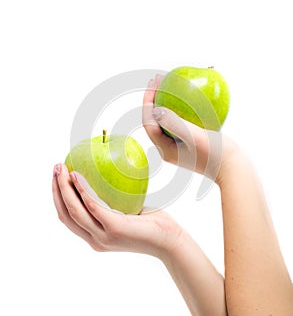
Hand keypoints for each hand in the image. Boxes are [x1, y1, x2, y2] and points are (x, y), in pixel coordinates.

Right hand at [52, 163, 182, 258]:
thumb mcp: (127, 212)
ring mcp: (103, 236)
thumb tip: (105, 177)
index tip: (57, 179)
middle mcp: (95, 239)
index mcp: (95, 237)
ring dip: (63, 188)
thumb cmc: (151, 224)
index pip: (68, 218)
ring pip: (73, 211)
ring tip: (61, 168)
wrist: (170, 241)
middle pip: (65, 214)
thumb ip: (113, 203)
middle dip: (56, 190)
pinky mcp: (114, 228)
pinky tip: (77, 176)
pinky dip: (81, 190)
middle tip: (55, 168)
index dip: (58, 198)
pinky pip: (92, 205)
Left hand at [142, 75, 236, 181]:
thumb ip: (175, 124)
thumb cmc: (216, 155)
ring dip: (166, 100)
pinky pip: (180, 120)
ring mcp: (178, 144)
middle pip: (155, 119)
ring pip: (167, 118)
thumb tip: (156, 110)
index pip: (149, 122)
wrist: (234, 169)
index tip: (153, 83)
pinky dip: (181, 106)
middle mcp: (168, 147)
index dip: (147, 101)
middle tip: (158, 78)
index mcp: (164, 149)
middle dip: (153, 98)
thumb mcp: (195, 137)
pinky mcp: (189, 141)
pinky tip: (190, 95)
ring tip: (169, 82)